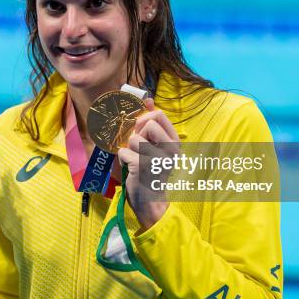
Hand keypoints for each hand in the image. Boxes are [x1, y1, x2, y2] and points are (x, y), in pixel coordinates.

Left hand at [117, 98, 179, 230]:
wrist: (150, 199)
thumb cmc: (150, 169)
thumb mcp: (154, 144)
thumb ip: (151, 122)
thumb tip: (148, 99)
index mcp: (175, 141)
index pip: (159, 114)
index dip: (145, 119)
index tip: (142, 131)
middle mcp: (171, 149)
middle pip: (147, 123)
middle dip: (137, 135)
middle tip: (139, 149)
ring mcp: (158, 157)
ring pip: (133, 138)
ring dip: (129, 149)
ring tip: (136, 160)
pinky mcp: (143, 167)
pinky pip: (123, 152)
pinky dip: (123, 160)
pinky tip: (131, 169)